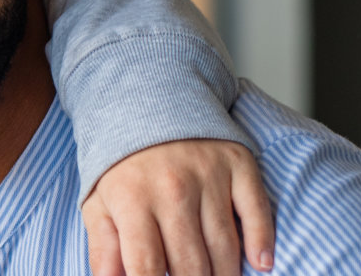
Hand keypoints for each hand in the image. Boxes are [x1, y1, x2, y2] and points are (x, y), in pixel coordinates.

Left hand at [82, 139, 274, 275]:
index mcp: (131, 201)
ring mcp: (208, 176)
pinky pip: (257, 211)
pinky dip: (261, 242)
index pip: (148, 268)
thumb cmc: (121, 165)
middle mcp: (172, 189)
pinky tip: (260, 263)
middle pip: (192, 265)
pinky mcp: (238, 164)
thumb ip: (104, 250)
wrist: (147, 101)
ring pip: (225, 247)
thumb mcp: (99, 204)